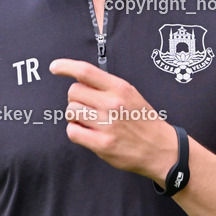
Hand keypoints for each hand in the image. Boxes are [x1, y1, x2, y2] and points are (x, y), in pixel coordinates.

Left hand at [49, 58, 176, 182]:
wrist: (160, 148)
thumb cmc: (143, 120)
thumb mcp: (131, 94)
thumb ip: (107, 86)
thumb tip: (79, 79)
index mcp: (120, 88)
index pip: (86, 71)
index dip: (66, 66)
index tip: (55, 67)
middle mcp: (112, 103)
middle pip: (73, 92)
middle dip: (75, 99)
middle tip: (86, 107)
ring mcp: (107, 124)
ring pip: (71, 111)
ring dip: (75, 116)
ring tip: (88, 121)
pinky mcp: (102, 144)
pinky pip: (72, 132)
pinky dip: (75, 131)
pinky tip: (87, 133)